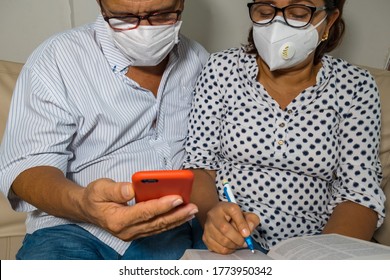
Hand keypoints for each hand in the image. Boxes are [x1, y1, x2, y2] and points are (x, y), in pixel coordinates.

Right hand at [79, 178, 197, 240]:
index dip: (162, 205)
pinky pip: (158, 228)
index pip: (144, 212)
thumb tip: (132, 188)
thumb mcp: (100, 188)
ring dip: (177, 219)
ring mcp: (133, 234)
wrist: (88, 210)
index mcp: (118, 220)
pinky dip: (171, 222)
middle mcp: (127, 231)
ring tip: (192, 210)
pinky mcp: (138, 232)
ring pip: (159, 228)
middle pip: (156, 222)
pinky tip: (182, 215)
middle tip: (192, 206)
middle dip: (176, 214)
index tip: (177, 198)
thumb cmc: (94, 197)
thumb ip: (116, 190)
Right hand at [202, 202, 259, 253]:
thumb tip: (249, 230)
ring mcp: (208, 226)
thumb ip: (252, 220)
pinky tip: (231, 246)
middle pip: (225, 229)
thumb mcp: (246, 215)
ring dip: (234, 245)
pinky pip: (218, 248)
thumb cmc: (234, 218)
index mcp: (225, 206)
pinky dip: (228, 250)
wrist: (219, 219)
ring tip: (238, 244)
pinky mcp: (205, 237)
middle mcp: (213, 214)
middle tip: (244, 242)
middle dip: (238, 239)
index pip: (233, 211)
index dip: (241, 223)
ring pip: (222, 240)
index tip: (247, 234)